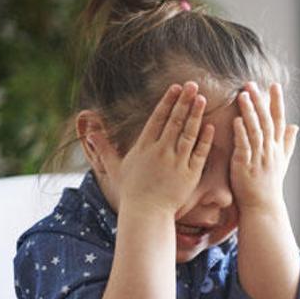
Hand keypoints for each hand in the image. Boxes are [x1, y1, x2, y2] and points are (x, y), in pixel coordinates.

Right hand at [90, 81, 214, 215]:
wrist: (146, 213)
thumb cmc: (131, 192)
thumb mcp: (115, 168)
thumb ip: (105, 149)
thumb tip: (89, 133)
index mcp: (144, 147)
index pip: (158, 118)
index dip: (168, 101)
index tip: (176, 87)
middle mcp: (161, 151)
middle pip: (175, 121)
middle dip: (184, 101)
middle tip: (193, 85)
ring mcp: (177, 162)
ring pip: (188, 133)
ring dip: (196, 115)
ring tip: (203, 99)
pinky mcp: (190, 174)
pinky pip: (199, 153)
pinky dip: (205, 139)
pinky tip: (210, 126)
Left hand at [230, 82, 298, 211]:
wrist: (263, 207)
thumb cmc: (270, 185)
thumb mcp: (282, 162)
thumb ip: (287, 142)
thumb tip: (296, 126)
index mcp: (277, 147)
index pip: (279, 120)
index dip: (277, 102)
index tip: (275, 85)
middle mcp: (270, 150)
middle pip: (267, 121)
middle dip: (260, 101)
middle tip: (252, 84)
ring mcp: (258, 158)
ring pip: (255, 130)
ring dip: (249, 112)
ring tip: (242, 95)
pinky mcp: (245, 166)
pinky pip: (244, 147)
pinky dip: (241, 133)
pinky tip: (236, 120)